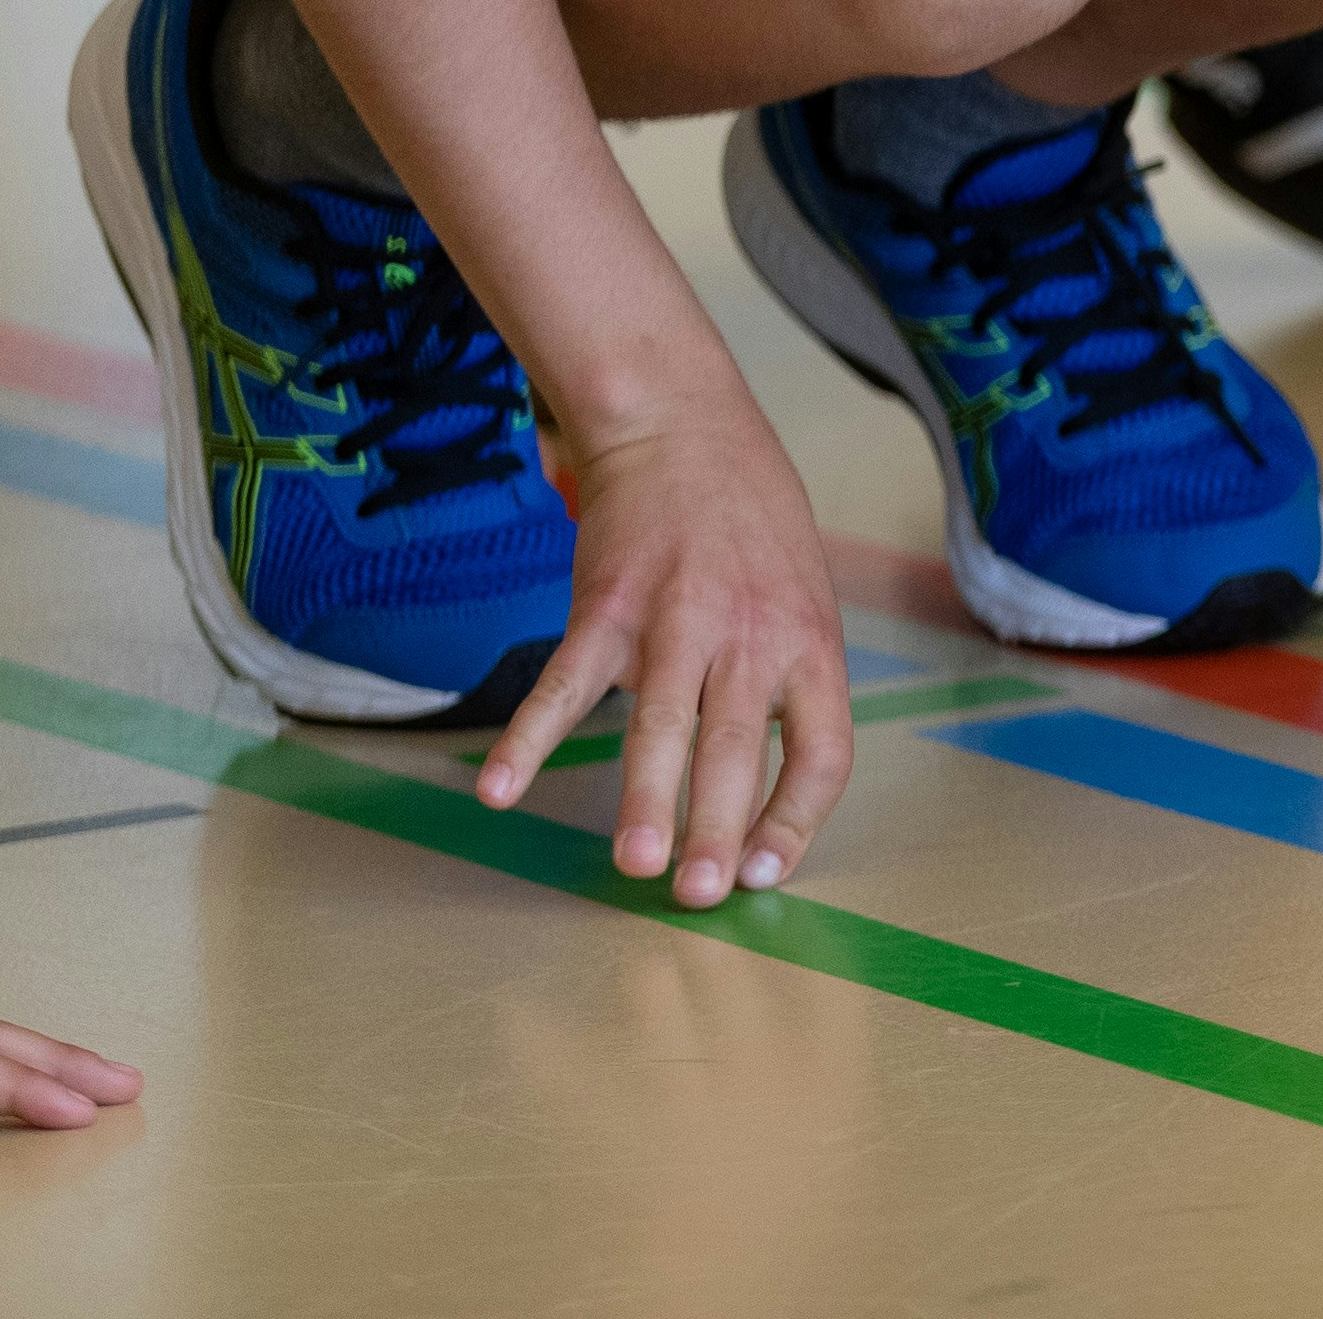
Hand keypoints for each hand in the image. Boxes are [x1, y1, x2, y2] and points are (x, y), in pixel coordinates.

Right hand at [476, 395, 853, 904]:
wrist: (682, 425)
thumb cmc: (751, 521)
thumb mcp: (803, 594)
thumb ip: (787, 681)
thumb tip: (764, 787)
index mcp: (810, 643)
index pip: (824, 751)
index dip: (800, 819)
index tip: (767, 873)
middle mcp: (750, 636)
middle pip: (740, 749)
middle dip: (722, 829)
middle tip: (702, 896)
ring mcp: (676, 620)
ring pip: (662, 723)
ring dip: (647, 797)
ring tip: (634, 865)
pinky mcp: (606, 607)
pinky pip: (565, 684)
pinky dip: (530, 739)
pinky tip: (499, 789)